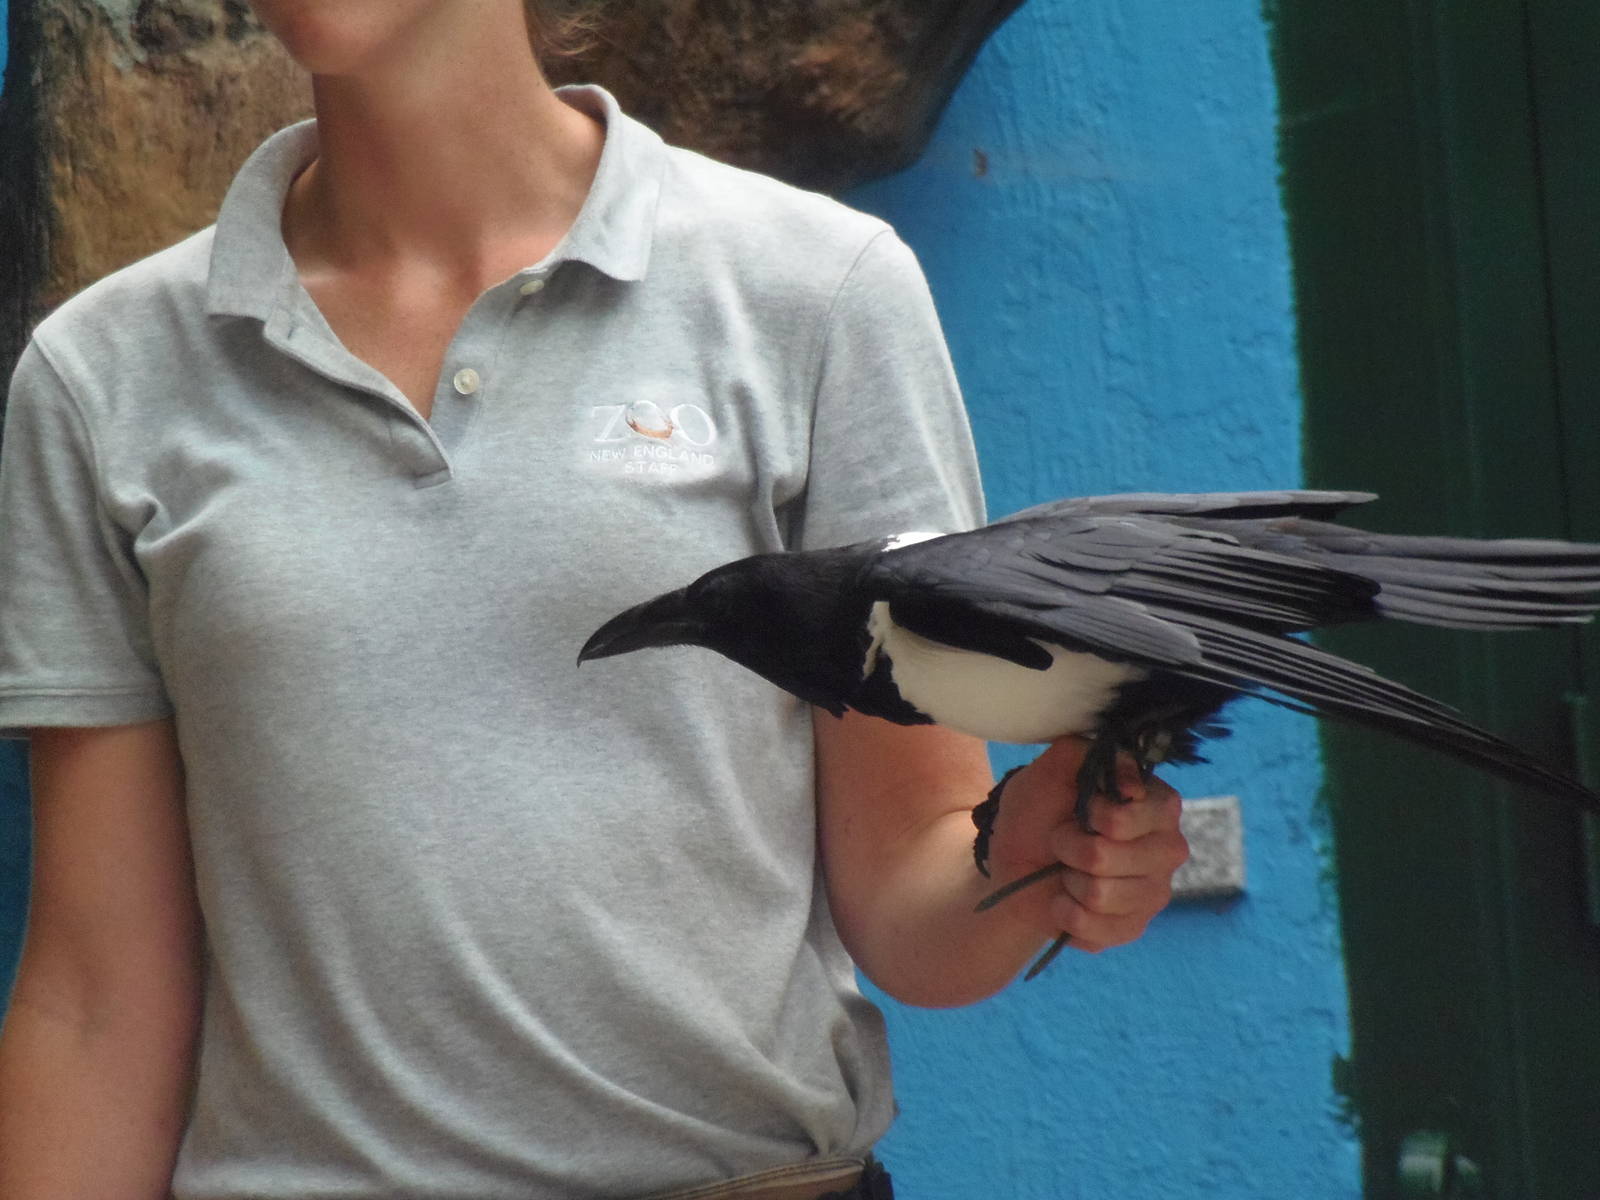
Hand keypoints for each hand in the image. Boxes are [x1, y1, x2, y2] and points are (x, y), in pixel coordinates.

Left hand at [984, 737, 1189, 953]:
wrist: (1014, 866)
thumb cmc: (1038, 814)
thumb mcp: (1050, 771)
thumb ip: (1084, 752)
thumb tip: (1131, 784)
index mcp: (1158, 804)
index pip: (1136, 815)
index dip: (1096, 815)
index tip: (1081, 811)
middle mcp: (1168, 848)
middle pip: (1109, 857)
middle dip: (1070, 848)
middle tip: (1063, 841)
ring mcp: (1154, 892)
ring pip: (1100, 894)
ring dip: (1067, 882)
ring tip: (1065, 871)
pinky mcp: (1134, 927)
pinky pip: (1096, 928)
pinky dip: (1066, 913)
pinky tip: (1065, 902)